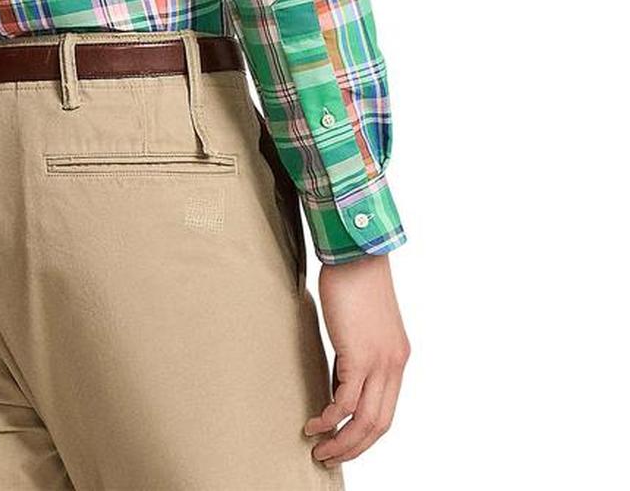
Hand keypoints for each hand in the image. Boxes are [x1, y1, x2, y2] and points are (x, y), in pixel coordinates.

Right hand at [305, 252, 410, 468]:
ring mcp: (380, 362)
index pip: (386, 411)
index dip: (365, 435)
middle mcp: (394, 365)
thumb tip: (339, 381)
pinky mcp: (359, 355)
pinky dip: (329, 418)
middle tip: (329, 457)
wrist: (356, 254)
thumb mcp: (361, 326)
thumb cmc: (355, 280)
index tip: (343, 443)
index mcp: (396, 359)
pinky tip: (315, 423)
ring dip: (341, 441)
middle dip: (353, 447)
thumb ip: (355, 355)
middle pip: (379, 424)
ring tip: (320, 449)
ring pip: (364, 420)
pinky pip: (345, 401)